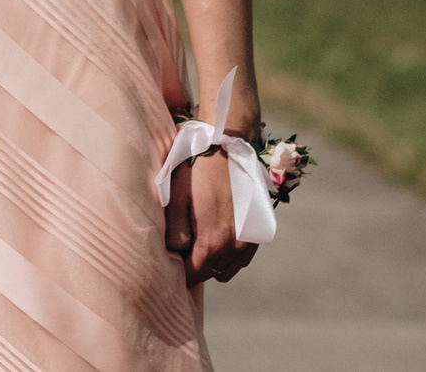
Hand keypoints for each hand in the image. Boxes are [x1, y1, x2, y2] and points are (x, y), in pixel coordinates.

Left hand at [166, 149, 259, 285]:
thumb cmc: (196, 172)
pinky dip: (228, 256)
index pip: (194, 274)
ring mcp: (249, 241)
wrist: (227, 150)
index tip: (169, 262)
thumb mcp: (176, 199)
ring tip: (197, 244)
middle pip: (209, 273)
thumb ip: (176, 233)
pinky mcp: (257, 234)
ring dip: (212, 263)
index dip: (179, 271)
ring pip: (227, 269)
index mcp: (212, 241)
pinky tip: (215, 238)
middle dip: (194, 266)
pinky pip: (241, 259)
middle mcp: (234, 247)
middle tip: (180, 250)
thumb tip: (175, 254)